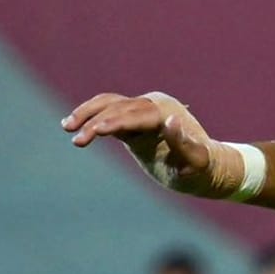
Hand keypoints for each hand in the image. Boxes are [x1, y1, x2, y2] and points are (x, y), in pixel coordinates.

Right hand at [63, 91, 240, 197]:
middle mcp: (153, 106)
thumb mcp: (196, 163)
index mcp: (166, 114)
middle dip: (95, 121)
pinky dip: (91, 116)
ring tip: (67, 127)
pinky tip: (73, 127)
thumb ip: (185, 144)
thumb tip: (171, 121)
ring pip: (109, 104)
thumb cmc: (201, 169)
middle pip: (117, 107)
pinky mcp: (133, 121)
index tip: (96, 131)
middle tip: (76, 139)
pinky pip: (108, 112)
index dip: (115, 122)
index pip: (135, 114)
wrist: (207, 167)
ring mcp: (142, 111)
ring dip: (87, 113)